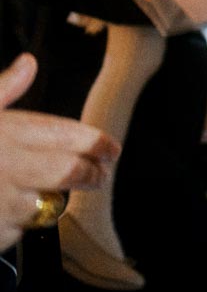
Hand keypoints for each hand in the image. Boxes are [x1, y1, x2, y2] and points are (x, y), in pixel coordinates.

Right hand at [0, 54, 118, 250]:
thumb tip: (27, 63)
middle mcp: (10, 167)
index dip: (96, 143)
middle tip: (100, 174)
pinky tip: (6, 208)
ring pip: (49, 204)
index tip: (111, 149)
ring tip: (48, 191)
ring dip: (53, 199)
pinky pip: (21, 228)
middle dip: (92, 174)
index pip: (69, 136)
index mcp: (7, 132)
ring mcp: (3, 202)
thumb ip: (2, 91)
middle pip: (71, 172)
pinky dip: (20, 221)